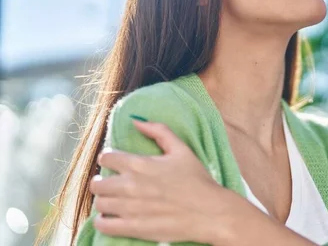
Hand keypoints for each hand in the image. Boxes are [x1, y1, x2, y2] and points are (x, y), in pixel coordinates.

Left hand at [90, 119, 238, 243]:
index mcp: (140, 164)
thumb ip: (159, 131)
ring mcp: (130, 208)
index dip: (109, 159)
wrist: (210, 212)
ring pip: (99, 203)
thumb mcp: (182, 149)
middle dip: (102, 181)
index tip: (115, 164)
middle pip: (97, 183)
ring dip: (104, 200)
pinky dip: (102, 220)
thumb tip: (136, 121)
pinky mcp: (133, 228)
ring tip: (113, 200)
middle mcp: (131, 185)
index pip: (106, 157)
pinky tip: (111, 217)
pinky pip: (102, 224)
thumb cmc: (197, 180)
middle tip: (111, 184)